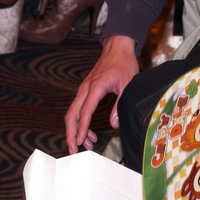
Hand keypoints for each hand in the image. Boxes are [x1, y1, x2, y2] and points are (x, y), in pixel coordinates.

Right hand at [64, 36, 138, 152]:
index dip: (82, 128)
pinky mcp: (85, 90)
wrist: (117, 48)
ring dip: (75, 130)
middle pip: (71, 114)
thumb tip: (114, 124)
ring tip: (85, 145)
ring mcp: (83, 89)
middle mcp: (85, 89)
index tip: (80, 142)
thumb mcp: (128, 83)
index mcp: (96, 86)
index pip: (85, 111)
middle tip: (74, 151)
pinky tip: (88, 133)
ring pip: (72, 113)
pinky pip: (78, 109)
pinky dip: (80, 122)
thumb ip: (120, 103)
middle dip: (71, 134)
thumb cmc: (124, 63)